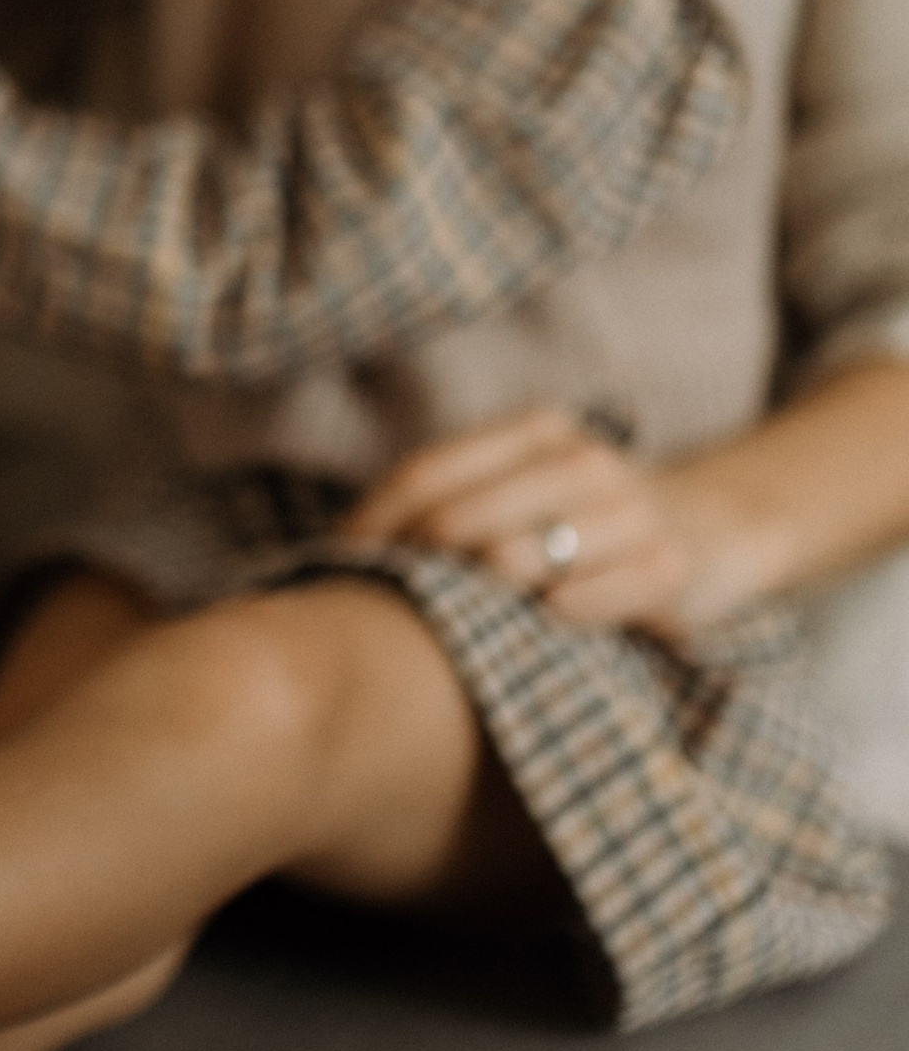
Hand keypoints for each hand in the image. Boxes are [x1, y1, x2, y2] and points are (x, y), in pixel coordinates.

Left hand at [341, 405, 751, 639]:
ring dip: (477, 599)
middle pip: (458, 521)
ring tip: (462, 619)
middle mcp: (583, 460)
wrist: (713, 529)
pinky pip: (577, 602)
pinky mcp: (667, 567)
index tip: (338, 566)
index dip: (372, 525)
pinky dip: (548, 616)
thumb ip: (450, 497)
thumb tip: (342, 548)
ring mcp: (630, 512)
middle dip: (413, 569)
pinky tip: (542, 620)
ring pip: (514, 561)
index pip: (425, 475)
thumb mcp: (522, 487)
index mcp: (536, 429)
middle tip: (385, 607)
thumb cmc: (583, 519)